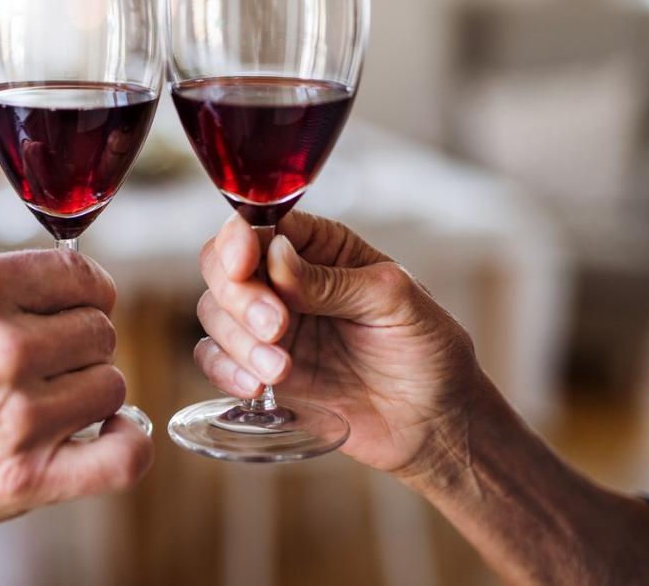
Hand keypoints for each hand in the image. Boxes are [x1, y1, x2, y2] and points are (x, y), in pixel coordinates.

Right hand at [0, 249, 151, 561]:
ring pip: (111, 385)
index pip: (80, 275)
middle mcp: (1, 346)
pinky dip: (128, 445)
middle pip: (99, 331)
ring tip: (51, 405)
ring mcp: (17, 415)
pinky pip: (124, 456)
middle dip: (78, 346)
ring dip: (88, 395)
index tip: (80, 307)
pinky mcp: (23, 479)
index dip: (87, 292)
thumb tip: (60, 283)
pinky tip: (107, 436)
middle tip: (46, 367)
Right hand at [194, 211, 479, 475]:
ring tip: (282, 370)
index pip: (260, 225)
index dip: (240, 240)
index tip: (245, 264)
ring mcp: (271, 326)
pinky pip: (215, 359)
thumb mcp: (394, 302)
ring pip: (214, 312)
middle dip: (239, 296)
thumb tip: (275, 257)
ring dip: (238, 341)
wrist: (434, 424)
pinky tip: (258, 386)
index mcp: (322, 248)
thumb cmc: (428, 352)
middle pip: (223, 266)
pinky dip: (225, 370)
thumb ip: (332, 281)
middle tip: (276, 326)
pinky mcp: (260, 369)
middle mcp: (287, 280)